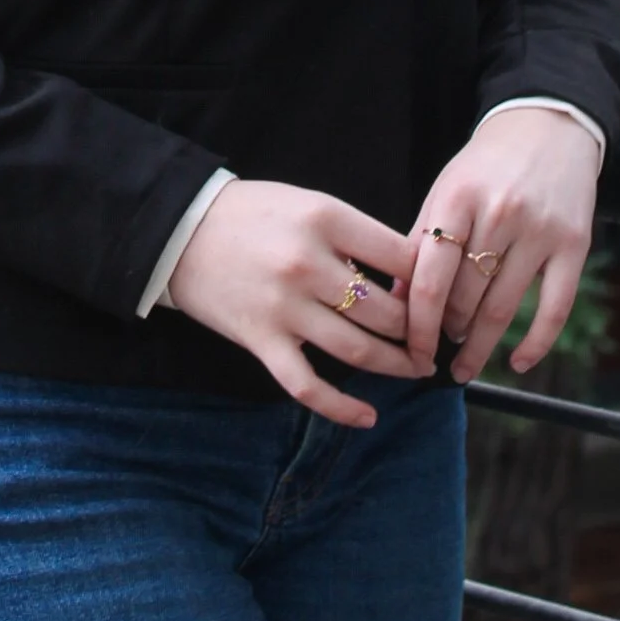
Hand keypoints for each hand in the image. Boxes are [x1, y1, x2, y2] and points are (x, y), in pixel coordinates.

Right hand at [167, 179, 415, 428]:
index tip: (438, 293)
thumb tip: (405, 278)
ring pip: (360, 350)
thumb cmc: (253, 214)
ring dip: (397, 366)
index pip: (402, 257)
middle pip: (388, 310)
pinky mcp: (261, 341)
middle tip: (434, 339)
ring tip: (416, 369)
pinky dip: (342, 409)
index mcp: (326, 219)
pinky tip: (368, 417)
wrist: (181, 229)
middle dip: (420, 331)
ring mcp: (284, 307)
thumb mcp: (308, 204)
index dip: (429, 279)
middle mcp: (308, 263)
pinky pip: (309, 386)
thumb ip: (354, 236)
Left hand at [403, 109, 599, 384]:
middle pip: (466, 297)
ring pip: (503, 307)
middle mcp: (500, 214)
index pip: (430, 277)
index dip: (417, 324)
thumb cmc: (486, 166)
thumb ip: (420, 243)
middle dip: (447, 332)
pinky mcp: (574, 245)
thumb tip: (395, 300)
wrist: (548, 127)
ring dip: (481, 345)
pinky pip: (555, 308)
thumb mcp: (445, 190)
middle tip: (437, 350)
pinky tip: (518, 363)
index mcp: (458, 198)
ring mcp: (540, 230)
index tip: (410, 352)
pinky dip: (536, 343)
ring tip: (466, 362)